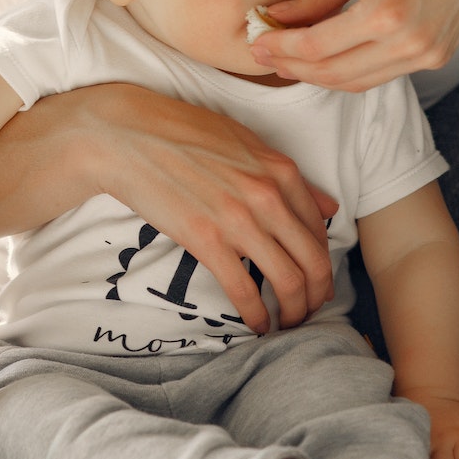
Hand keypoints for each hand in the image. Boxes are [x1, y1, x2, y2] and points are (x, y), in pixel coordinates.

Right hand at [71, 84, 340, 333]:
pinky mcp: (205, 240)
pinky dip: (257, 315)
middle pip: (313, 262)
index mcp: (280, 170)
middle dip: (317, 295)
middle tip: (309, 311)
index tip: (316, 281)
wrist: (128, 135)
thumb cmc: (182, 132)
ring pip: (288, 281)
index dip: (323, 263)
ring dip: (294, 311)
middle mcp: (268, 196)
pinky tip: (257, 325)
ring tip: (287, 324)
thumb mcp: (245, 143)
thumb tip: (330, 208)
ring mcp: (238, 220)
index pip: (319, 230)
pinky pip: (245, 290)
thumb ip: (288, 178)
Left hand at [252, 0, 458, 92]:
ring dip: (318, 74)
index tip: (258, 40)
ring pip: (356, 82)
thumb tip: (280, 18)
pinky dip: (349, 70)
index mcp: (387, 12)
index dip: (282, 48)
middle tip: (265, 52)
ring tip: (289, 56)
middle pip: (333, 73)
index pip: (317, 46)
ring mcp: (426, 54)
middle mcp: (409, 42)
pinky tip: (327, 55)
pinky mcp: (436, 57)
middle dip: (293, 66)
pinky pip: (380, 74)